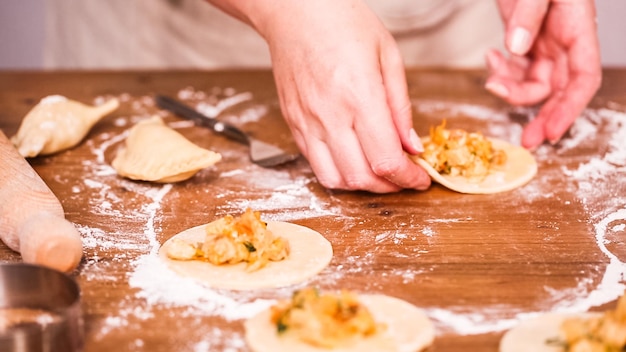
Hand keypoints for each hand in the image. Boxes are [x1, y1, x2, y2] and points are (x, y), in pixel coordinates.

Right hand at [212, 0, 430, 192]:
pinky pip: (314, 164)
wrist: (295, 12)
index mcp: (359, 95)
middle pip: (361, 177)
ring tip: (378, 173)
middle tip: (404, 178)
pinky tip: (353, 159)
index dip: (408, 178)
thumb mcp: (388, 55)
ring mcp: (307, 122)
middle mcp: (330, 115)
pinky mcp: (293, 123)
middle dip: (390, 186)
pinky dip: (338, 173)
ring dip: (362, 185)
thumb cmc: (342, 22)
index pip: (385, 159)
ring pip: (335, 179)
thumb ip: (400, 106)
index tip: (420, 179)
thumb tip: (412, 146)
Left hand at [486, 0, 601, 148]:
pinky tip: (491, 60)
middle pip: (559, 88)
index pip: (583, 78)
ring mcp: (544, 40)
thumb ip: (528, 15)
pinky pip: (517, 66)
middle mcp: (564, 39)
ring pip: (534, 81)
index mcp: (576, 28)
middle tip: (526, 139)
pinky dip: (502, 71)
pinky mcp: (524, 37)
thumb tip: (516, 47)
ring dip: (513, 90)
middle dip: (544, 115)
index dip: (570, 108)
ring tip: (493, 81)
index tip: (552, 132)